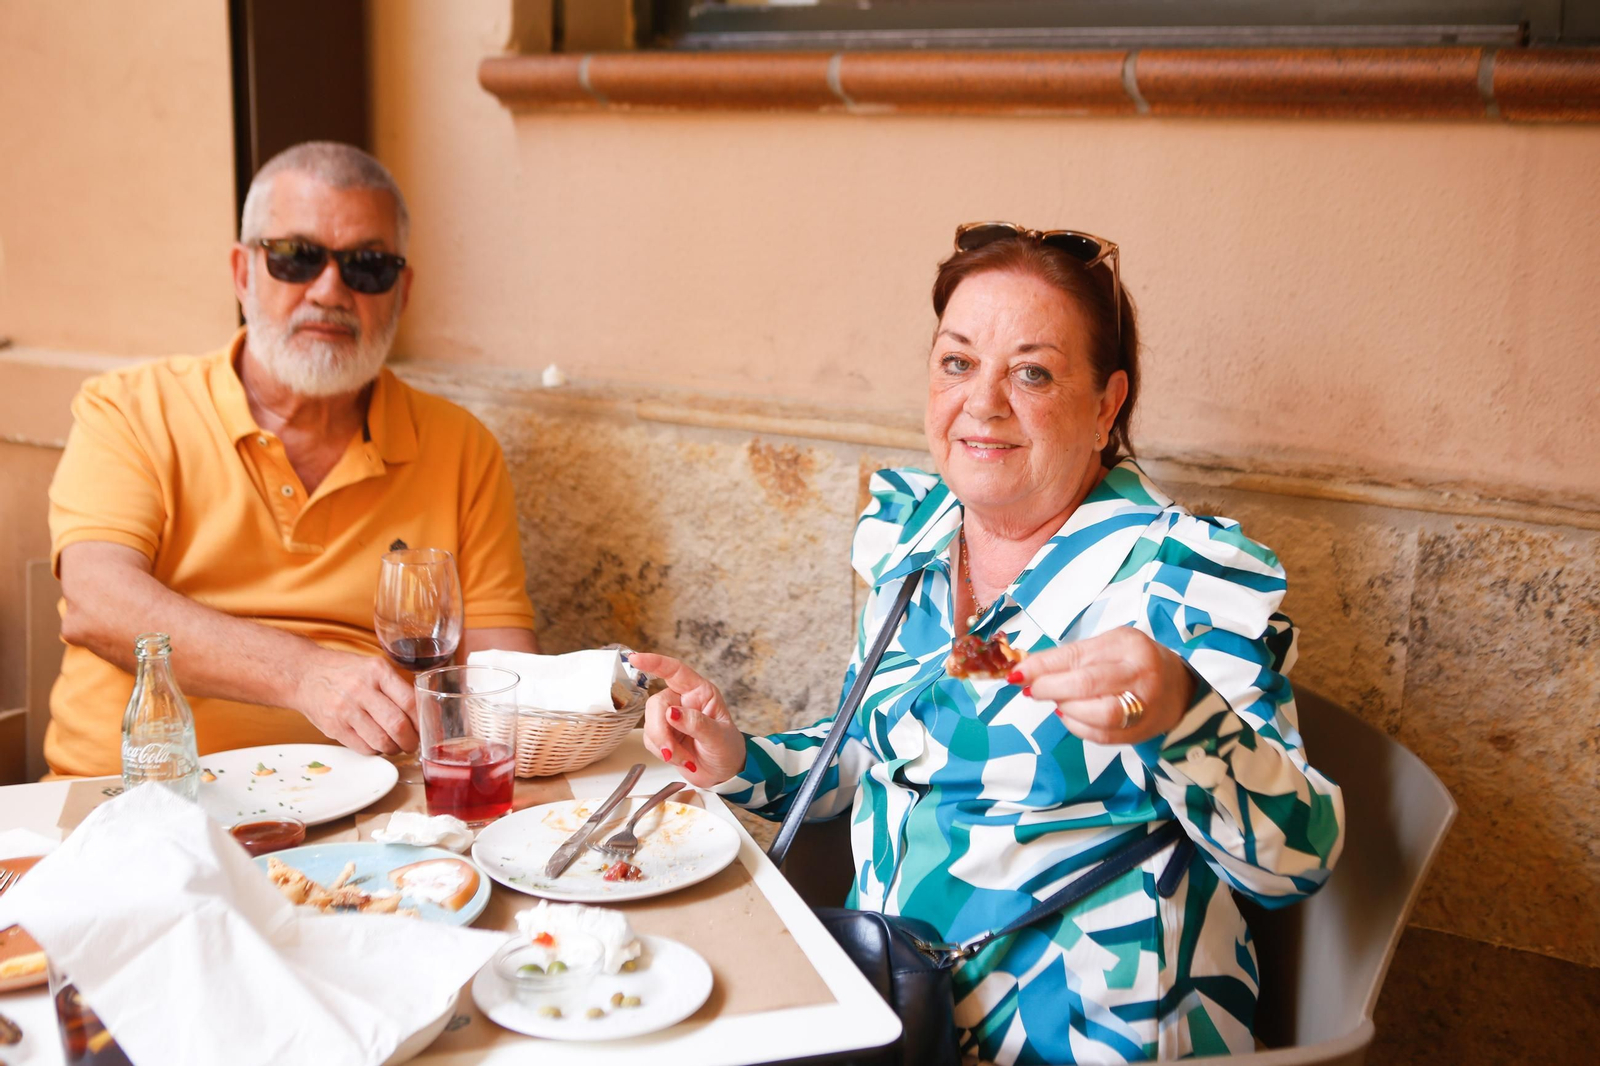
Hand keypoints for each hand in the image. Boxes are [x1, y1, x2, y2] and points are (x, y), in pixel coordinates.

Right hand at [290, 650, 418, 754]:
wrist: (303, 674)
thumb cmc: (343, 671)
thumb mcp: (372, 667)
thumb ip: (395, 686)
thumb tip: (421, 712)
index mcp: (377, 671)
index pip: (409, 702)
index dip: (421, 720)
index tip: (425, 728)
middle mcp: (361, 689)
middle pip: (397, 725)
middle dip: (411, 740)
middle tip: (413, 743)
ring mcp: (346, 710)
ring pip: (382, 740)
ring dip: (394, 748)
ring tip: (395, 746)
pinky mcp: (334, 727)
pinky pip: (363, 748)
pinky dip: (375, 750)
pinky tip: (376, 744)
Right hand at [627, 652, 746, 787]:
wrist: (724, 774)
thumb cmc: (728, 748)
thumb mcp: (719, 736)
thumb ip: (696, 723)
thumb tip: (672, 712)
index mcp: (700, 692)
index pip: (675, 671)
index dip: (655, 663)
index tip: (636, 659)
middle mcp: (683, 701)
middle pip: (656, 704)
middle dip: (660, 730)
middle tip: (671, 751)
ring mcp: (671, 719)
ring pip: (650, 724)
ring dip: (664, 745)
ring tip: (686, 758)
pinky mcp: (662, 736)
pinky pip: (650, 740)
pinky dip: (662, 753)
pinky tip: (680, 759)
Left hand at [1012, 628, 1195, 744]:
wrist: (1179, 688)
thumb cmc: (1133, 661)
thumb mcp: (1107, 645)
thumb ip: (1071, 657)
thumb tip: (1029, 670)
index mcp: (1128, 645)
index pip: (1077, 656)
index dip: (1042, 667)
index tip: (1017, 673)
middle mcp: (1140, 674)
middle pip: (1086, 684)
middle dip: (1050, 688)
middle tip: (1033, 689)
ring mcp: (1144, 706)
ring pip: (1097, 714)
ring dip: (1066, 709)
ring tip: (1057, 701)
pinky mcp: (1140, 732)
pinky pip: (1102, 735)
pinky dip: (1077, 726)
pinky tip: (1070, 715)